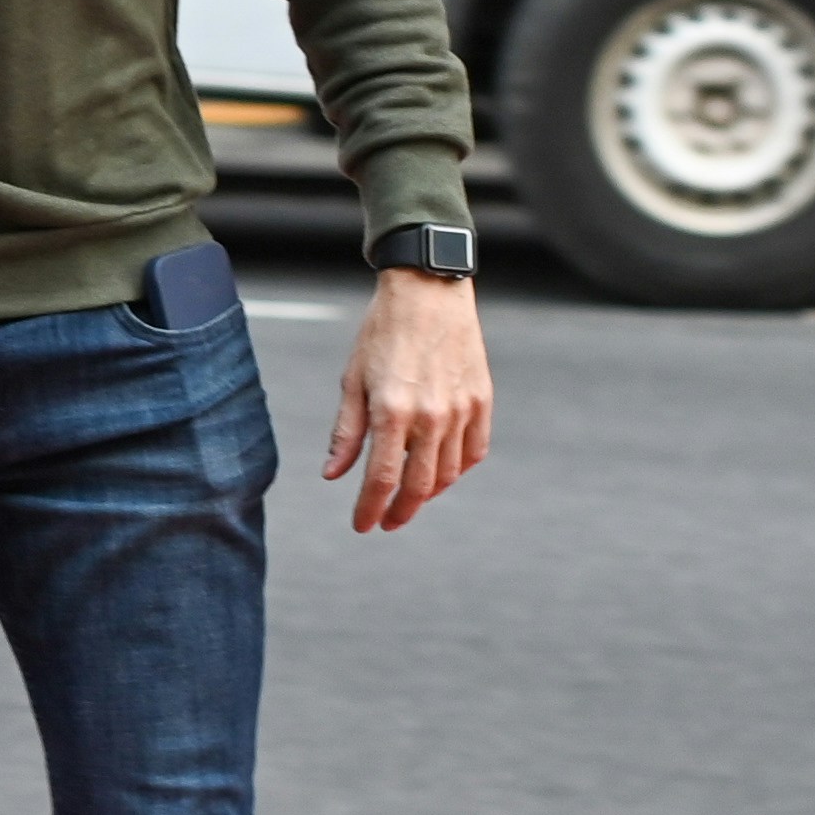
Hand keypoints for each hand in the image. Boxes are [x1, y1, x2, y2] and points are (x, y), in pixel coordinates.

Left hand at [323, 268, 490, 532]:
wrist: (428, 290)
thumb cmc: (382, 331)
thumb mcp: (353, 380)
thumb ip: (345, 432)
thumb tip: (333, 475)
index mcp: (391, 412)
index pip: (381, 480)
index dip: (370, 509)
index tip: (361, 525)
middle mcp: (430, 416)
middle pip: (418, 487)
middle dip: (399, 512)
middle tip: (386, 521)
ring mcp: (461, 410)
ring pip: (447, 474)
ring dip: (427, 494)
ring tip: (409, 497)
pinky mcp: (481, 400)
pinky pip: (473, 451)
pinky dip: (457, 470)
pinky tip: (440, 472)